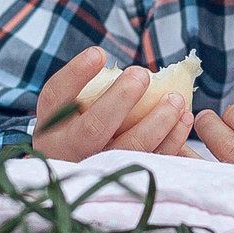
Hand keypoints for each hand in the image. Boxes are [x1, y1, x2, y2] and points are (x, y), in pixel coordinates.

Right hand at [31, 47, 194, 161]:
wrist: (76, 176)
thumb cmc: (80, 127)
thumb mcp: (71, 111)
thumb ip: (90, 94)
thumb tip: (126, 68)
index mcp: (50, 126)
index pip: (56, 96)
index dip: (76, 74)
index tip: (99, 53)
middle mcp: (67, 152)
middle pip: (92, 129)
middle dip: (120, 100)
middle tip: (141, 74)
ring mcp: (96, 171)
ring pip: (127, 150)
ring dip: (156, 122)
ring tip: (175, 99)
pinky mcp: (124, 180)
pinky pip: (150, 161)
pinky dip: (171, 141)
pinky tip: (183, 119)